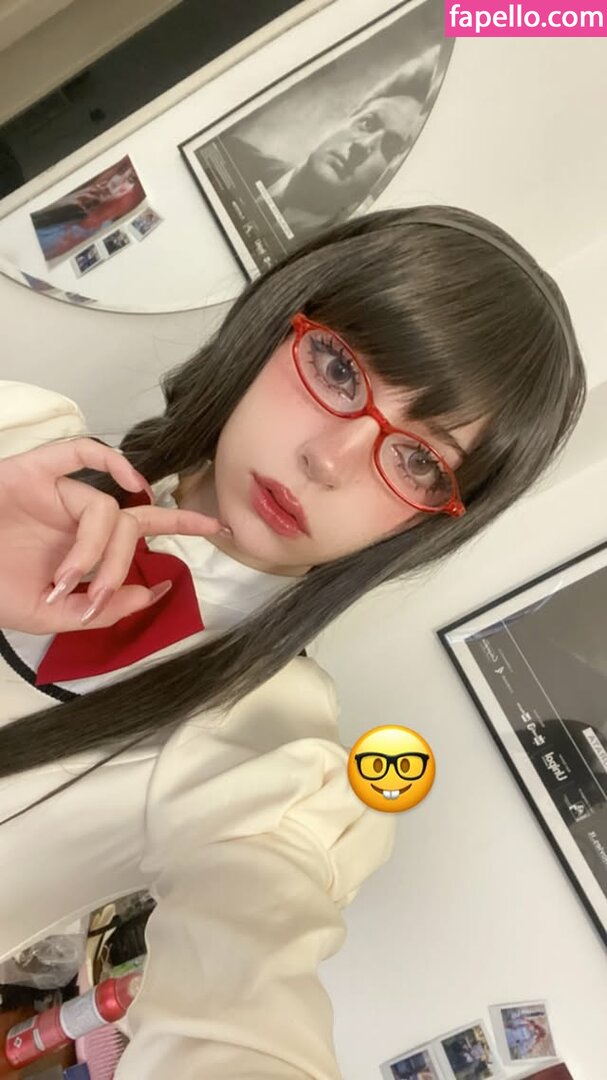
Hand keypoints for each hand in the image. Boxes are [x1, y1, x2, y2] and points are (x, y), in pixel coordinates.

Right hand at [0, 437, 226, 633]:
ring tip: (67, 579)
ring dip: (93, 549)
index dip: (180, 527)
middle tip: (145, 562)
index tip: (219, 530)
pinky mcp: (33, 473)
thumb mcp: (53, 616)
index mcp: (84, 548)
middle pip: (130, 520)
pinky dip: (106, 458)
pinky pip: (78, 453)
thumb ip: (104, 607)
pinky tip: (127, 480)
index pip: (141, 532)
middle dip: (151, 538)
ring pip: (102, 509)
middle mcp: (76, 518)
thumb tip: (155, 590)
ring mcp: (57, 494)